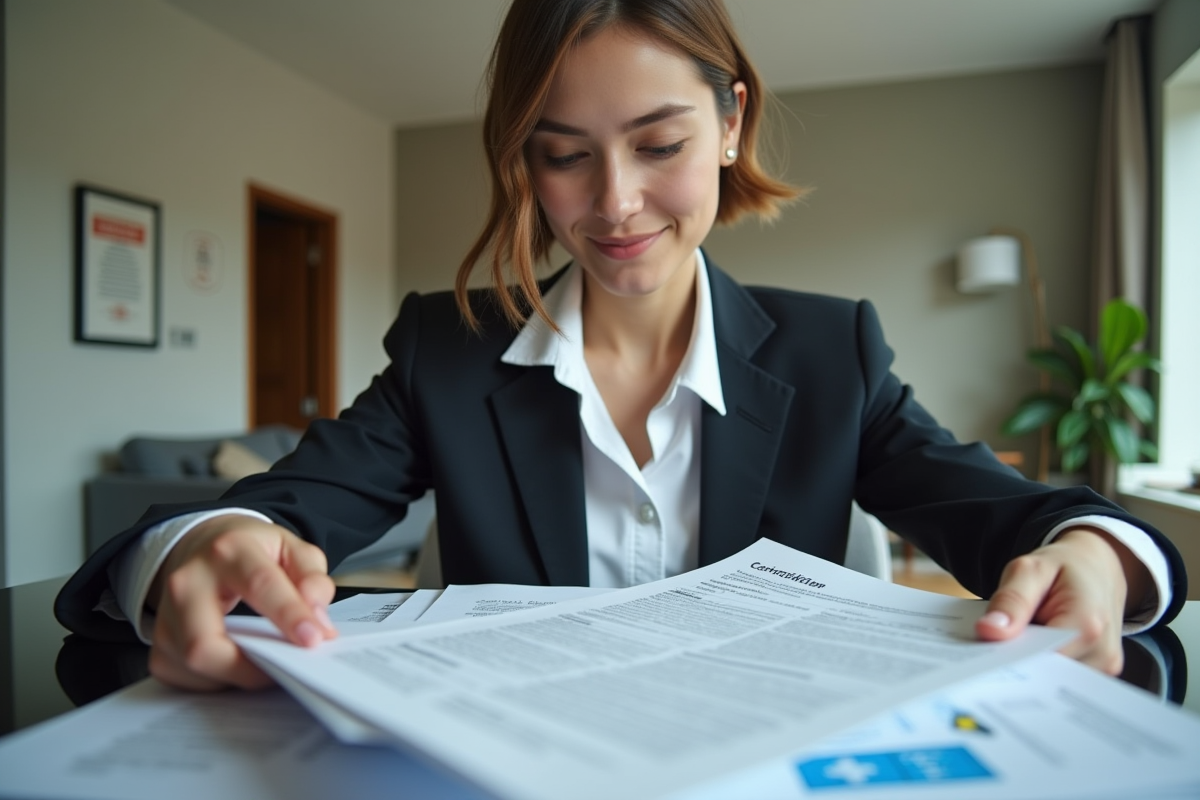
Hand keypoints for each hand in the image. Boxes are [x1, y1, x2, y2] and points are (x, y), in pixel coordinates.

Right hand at [147, 515, 337, 690]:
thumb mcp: (290, 548)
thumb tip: (317, 619)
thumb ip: (312, 578)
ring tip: (268, 662)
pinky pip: (186, 678)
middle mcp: (188, 581)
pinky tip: (240, 664)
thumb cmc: (251, 551)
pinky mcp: (159, 642)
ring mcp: (166, 614)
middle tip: (287, 666)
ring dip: (237, 675)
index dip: (288, 615)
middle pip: (205, 642)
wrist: (203, 545)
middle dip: (249, 667)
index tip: (313, 639)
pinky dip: (219, 680)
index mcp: (228, 550)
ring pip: (194, 665)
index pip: (259, 584)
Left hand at [974, 527, 1148, 674]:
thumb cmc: (1066, 568)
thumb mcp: (1030, 569)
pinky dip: (1040, 665)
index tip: (982, 656)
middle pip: (1047, 675)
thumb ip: (1011, 599)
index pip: (1040, 659)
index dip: (1009, 660)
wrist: (1099, 568)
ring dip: (1028, 665)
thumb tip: (989, 632)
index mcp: (1086, 625)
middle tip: (987, 650)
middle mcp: (1101, 652)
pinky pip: (1061, 677)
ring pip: (1052, 680)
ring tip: (1012, 643)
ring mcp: (1103, 666)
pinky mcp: (1098, 671)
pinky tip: (1027, 649)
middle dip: (1015, 664)